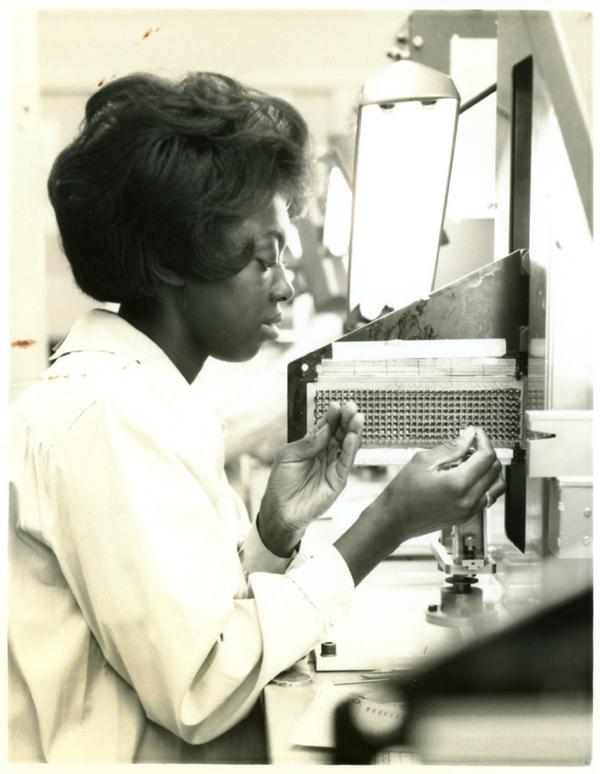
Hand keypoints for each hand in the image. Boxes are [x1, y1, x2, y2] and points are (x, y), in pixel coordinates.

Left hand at [257, 401, 363, 555]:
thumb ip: (308, 443)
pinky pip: (346, 462)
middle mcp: (325, 453)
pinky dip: (350, 449)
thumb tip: (325, 428)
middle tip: (352, 407)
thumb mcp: (289, 456)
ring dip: (353, 431)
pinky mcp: (338, 480)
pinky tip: (352, 437)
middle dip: (346, 419)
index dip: (332, 416)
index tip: (336, 404)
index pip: (326, 427)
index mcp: (312, 445)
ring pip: (346, 446)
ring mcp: (333, 466)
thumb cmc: (281, 483)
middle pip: (339, 433)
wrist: (281, 510)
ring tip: (357, 418)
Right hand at [370, 426, 504, 547]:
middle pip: (495, 469)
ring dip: (490, 468)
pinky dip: (485, 483)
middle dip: (487, 452)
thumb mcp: (423, 461)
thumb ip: (451, 447)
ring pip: (497, 485)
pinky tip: (469, 476)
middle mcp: (468, 499)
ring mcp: (469, 510)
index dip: (483, 440)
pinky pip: (487, 496)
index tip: (475, 433)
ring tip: (473, 460)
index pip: (486, 457)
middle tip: (472, 443)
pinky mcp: (467, 516)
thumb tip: (468, 436)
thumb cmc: (403, 492)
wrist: (395, 519)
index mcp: (458, 484)